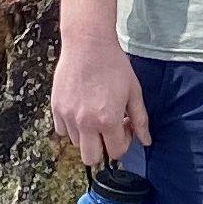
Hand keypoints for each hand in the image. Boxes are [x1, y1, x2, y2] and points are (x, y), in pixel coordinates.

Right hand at [50, 34, 150, 171]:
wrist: (88, 44)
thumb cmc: (114, 65)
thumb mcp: (134, 92)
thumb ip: (140, 120)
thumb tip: (146, 141)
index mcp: (107, 120)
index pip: (116, 152)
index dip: (124, 142)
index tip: (125, 125)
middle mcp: (85, 123)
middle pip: (91, 159)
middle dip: (102, 149)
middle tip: (107, 130)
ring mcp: (68, 116)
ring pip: (76, 144)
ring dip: (87, 136)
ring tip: (94, 114)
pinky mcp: (56, 108)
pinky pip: (62, 130)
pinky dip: (71, 126)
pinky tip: (81, 110)